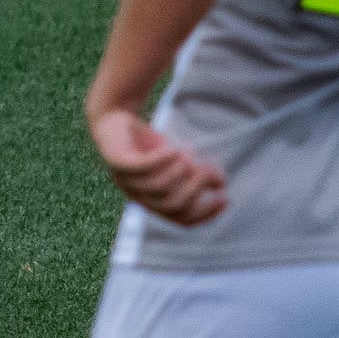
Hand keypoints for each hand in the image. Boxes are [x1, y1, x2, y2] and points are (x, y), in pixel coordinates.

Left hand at [91, 110, 225, 226]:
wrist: (113, 118)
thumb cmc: (148, 143)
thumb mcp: (176, 160)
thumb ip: (196, 172)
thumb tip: (222, 183)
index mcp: (152, 201)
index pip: (181, 219)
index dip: (204, 213)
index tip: (225, 198)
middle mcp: (137, 196)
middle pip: (172, 205)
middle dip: (196, 188)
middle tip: (207, 168)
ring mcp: (125, 180)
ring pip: (158, 187)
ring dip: (180, 172)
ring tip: (189, 154)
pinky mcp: (117, 161)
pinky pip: (142, 167)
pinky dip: (161, 160)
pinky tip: (174, 148)